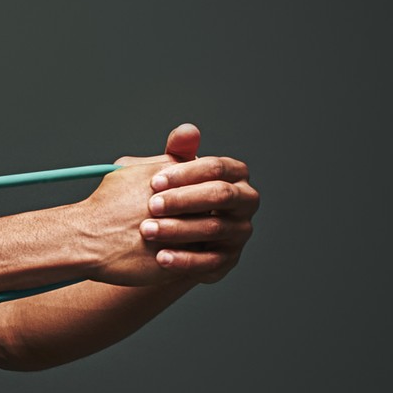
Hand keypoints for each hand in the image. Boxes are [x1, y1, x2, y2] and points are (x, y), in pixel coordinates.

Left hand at [131, 123, 257, 283]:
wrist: (170, 237)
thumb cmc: (173, 196)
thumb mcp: (171, 174)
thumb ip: (178, 152)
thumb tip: (187, 131)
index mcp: (235, 174)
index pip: (216, 168)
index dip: (185, 173)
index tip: (154, 182)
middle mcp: (245, 201)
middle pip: (221, 195)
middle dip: (184, 199)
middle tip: (151, 205)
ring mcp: (240, 231)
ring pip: (214, 229)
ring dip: (178, 230)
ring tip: (146, 231)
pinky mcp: (230, 259)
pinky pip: (210, 261)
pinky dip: (184, 260)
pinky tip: (160, 258)